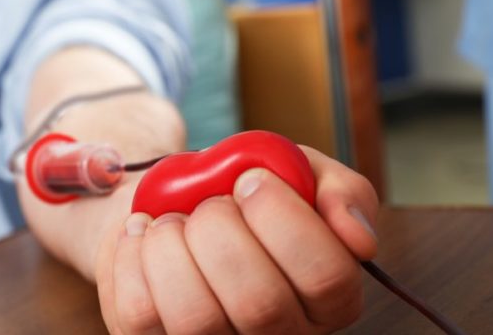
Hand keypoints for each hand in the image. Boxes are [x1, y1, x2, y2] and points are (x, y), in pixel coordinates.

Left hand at [94, 146, 377, 333]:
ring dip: (173, 247)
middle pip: (260, 303)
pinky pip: (142, 315)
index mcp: (329, 299)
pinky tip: (143, 235)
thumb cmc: (241, 192)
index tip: (251, 180)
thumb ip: (340, 192)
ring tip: (171, 221)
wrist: (172, 201)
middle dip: (221, 230)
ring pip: (197, 319)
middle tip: (208, 204)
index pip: (327, 276)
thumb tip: (358, 236)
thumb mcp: (299, 174)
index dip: (284, 219)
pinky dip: (135, 258)